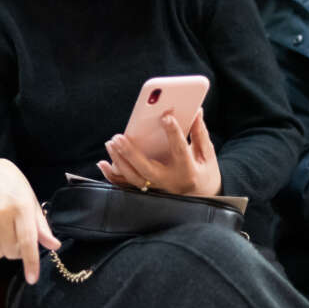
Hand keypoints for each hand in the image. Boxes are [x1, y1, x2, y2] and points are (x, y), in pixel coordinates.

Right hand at [0, 158, 60, 283]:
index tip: (32, 279)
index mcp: (21, 207)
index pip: (27, 241)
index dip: (30, 262)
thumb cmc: (15, 187)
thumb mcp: (32, 202)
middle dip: (18, 251)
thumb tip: (54, 246)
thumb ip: (41, 226)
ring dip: (4, 249)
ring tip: (6, 233)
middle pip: (11, 251)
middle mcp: (1, 212)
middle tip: (19, 237)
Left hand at [98, 109, 221, 196]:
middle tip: (118, 137)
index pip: (180, 150)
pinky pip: (126, 185)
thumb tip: (195, 110)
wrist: (201, 197)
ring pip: (134, 178)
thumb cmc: (203, 171)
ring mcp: (156, 187)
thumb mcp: (206, 154)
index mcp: (187, 170)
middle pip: (146, 169)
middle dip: (131, 153)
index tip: (166, 116)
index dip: (174, 133)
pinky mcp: (146, 189)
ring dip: (119, 161)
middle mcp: (169, 181)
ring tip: (111, 142)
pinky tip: (102, 163)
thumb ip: (199, 133)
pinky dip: (112, 175)